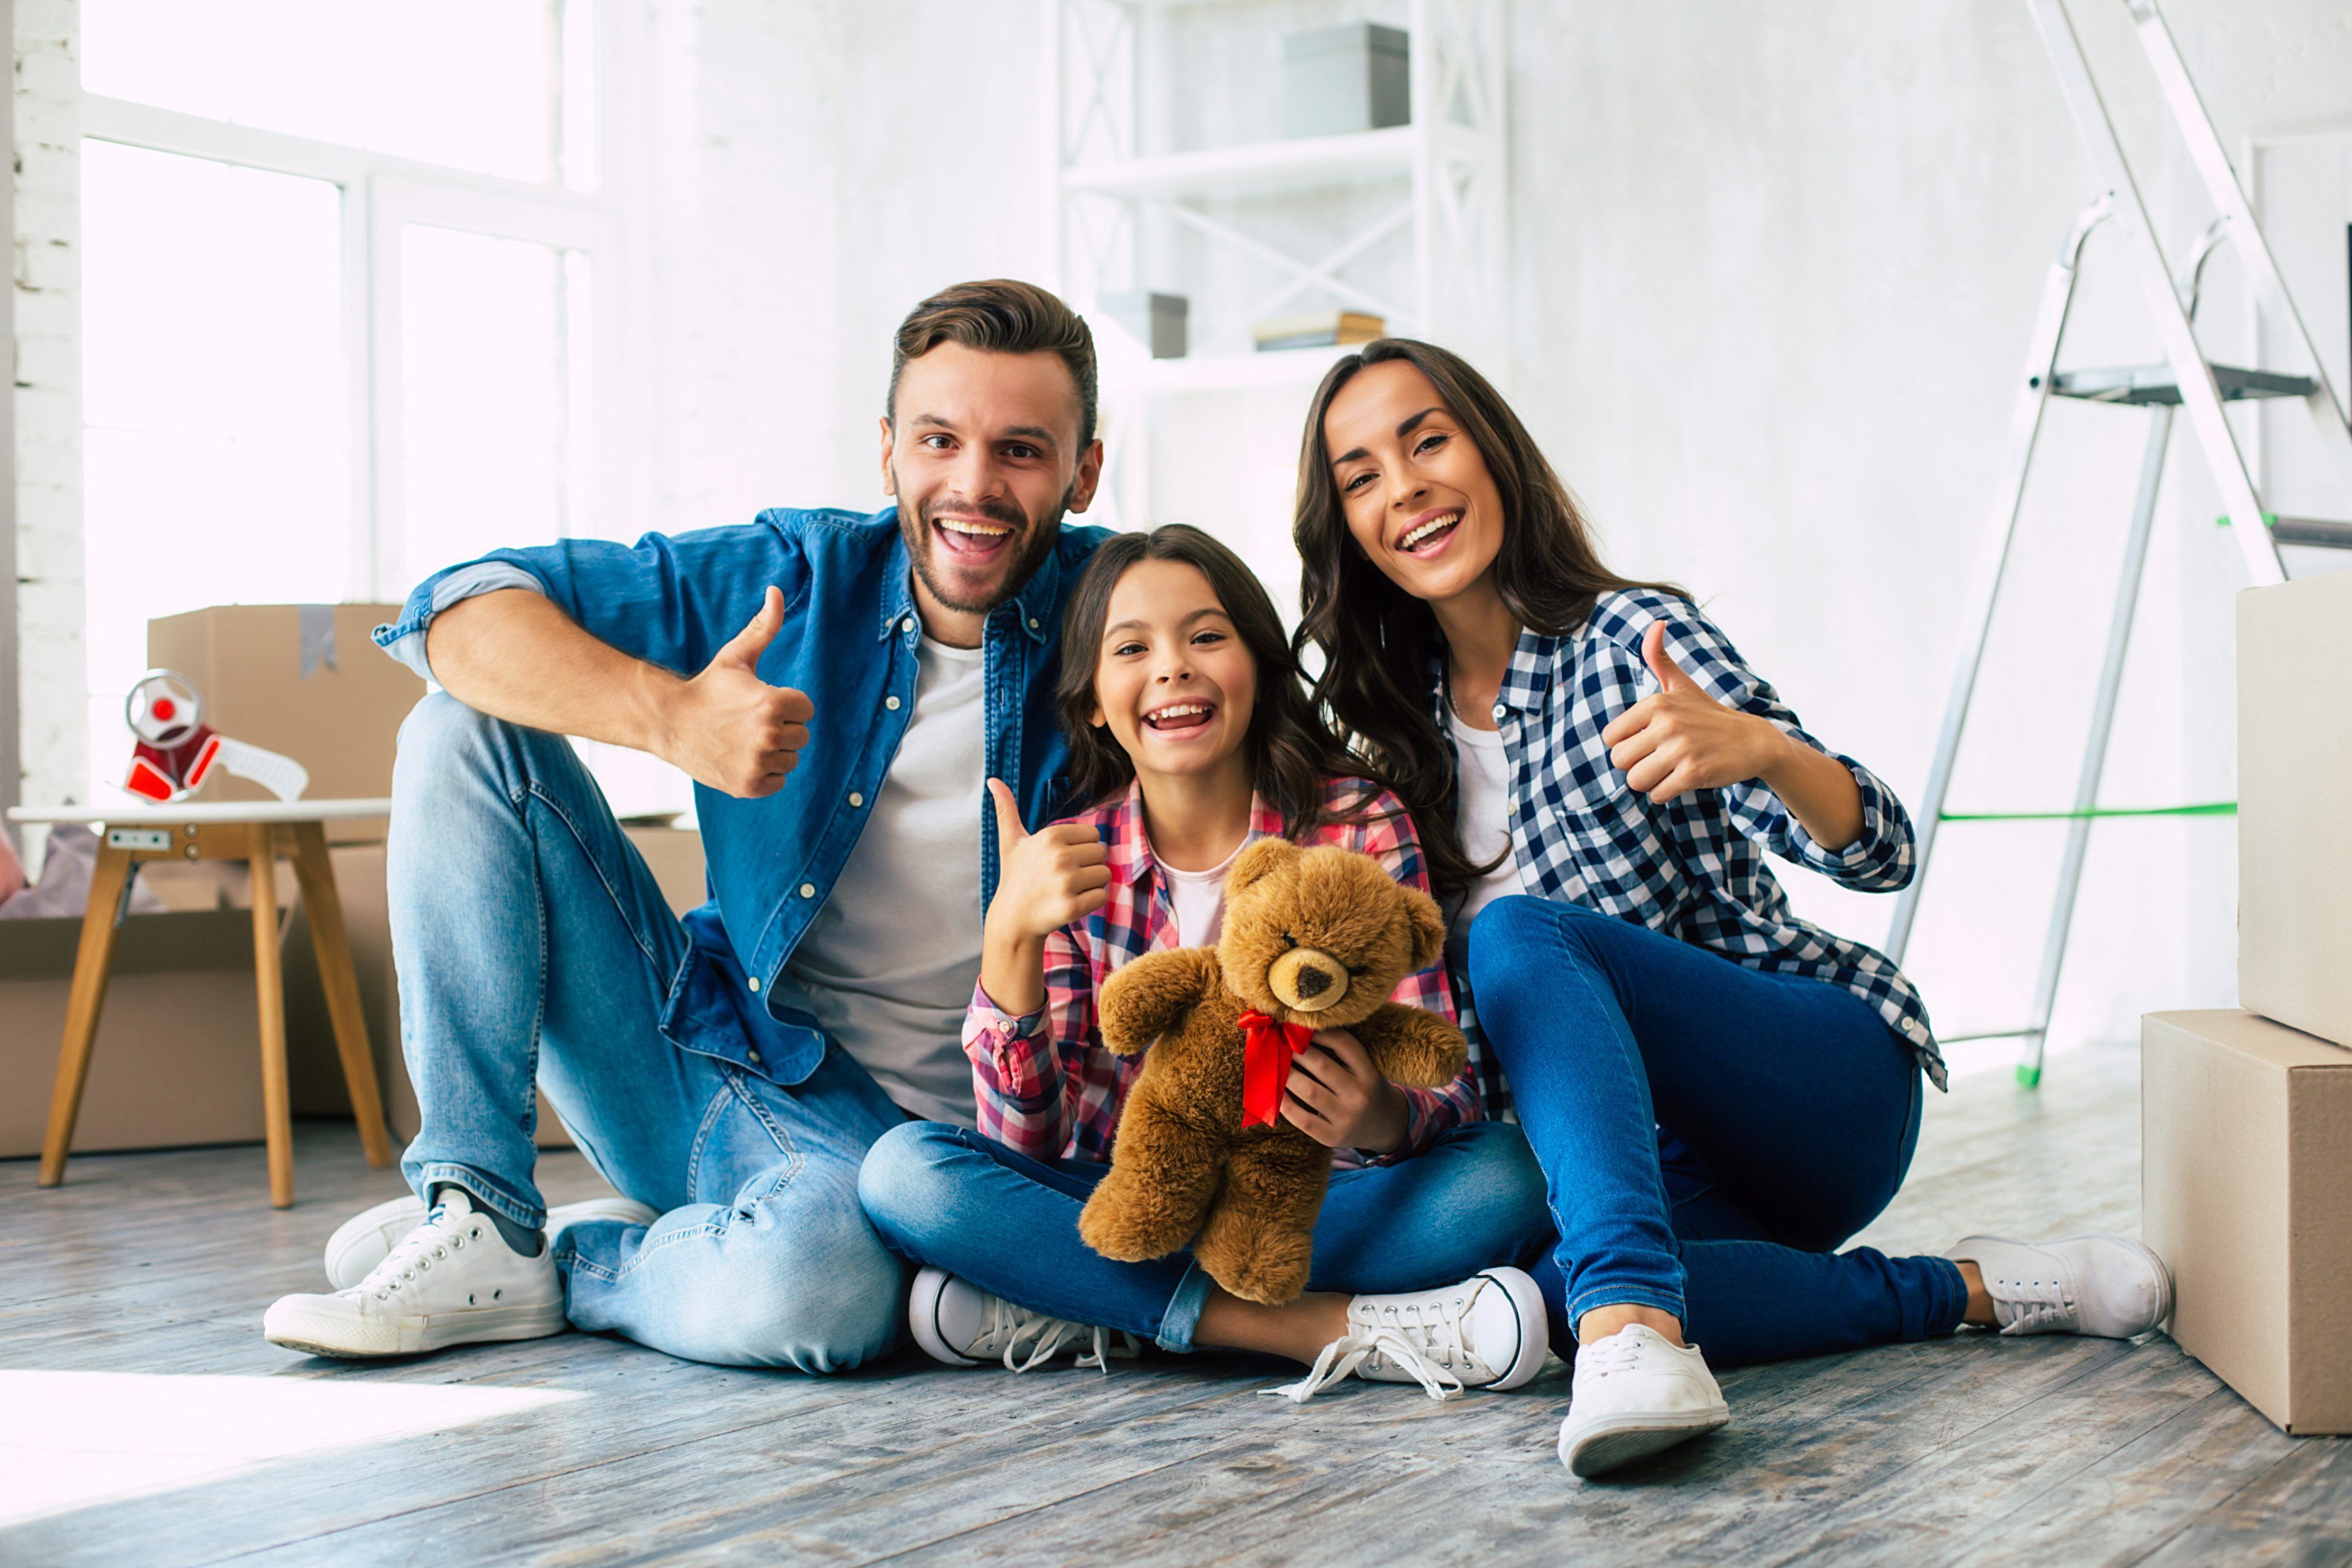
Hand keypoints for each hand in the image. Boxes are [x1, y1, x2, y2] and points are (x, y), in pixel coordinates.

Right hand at [656, 586, 815, 797]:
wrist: (669, 722)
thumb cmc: (707, 688)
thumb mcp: (736, 656)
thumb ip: (764, 627)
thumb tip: (776, 591)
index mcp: (773, 702)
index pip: (806, 709)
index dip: (786, 703)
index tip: (760, 701)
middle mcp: (769, 735)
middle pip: (801, 735)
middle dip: (781, 727)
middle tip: (749, 721)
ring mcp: (758, 763)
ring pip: (791, 759)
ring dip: (774, 751)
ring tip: (745, 739)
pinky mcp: (748, 786)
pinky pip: (778, 781)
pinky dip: (764, 773)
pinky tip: (742, 757)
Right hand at [983, 778, 1111, 944]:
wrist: (1012, 918)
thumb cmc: (1016, 876)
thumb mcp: (1010, 841)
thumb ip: (1007, 809)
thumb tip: (992, 779)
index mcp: (1051, 835)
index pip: (1093, 834)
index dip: (1081, 848)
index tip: (1060, 860)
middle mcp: (1059, 856)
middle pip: (1101, 853)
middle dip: (1087, 866)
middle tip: (1063, 877)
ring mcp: (1065, 882)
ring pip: (1104, 875)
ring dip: (1090, 884)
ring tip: (1066, 890)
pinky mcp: (1071, 906)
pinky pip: (1101, 897)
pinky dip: (1091, 902)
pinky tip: (1070, 904)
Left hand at [1282, 1028, 1409, 1153]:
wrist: (1384, 1128)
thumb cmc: (1366, 1091)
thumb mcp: (1365, 1070)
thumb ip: (1342, 1054)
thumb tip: (1301, 1032)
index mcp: (1369, 1073)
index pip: (1343, 1044)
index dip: (1318, 1032)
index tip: (1299, 1027)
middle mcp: (1360, 1095)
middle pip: (1322, 1065)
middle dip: (1296, 1051)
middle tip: (1279, 1042)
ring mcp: (1346, 1118)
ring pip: (1309, 1091)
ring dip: (1287, 1074)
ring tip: (1274, 1062)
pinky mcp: (1332, 1137)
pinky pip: (1303, 1119)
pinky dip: (1285, 1103)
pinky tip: (1274, 1091)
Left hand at [1600, 621, 1786, 804]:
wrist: (1754, 740)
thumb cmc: (1708, 715)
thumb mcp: (1682, 684)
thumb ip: (1659, 658)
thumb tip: (1657, 624)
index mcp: (1656, 703)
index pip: (1611, 738)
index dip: (1627, 745)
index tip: (1648, 742)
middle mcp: (1666, 723)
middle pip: (1619, 761)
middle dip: (1636, 766)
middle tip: (1660, 759)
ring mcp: (1681, 748)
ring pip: (1635, 781)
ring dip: (1651, 782)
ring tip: (1671, 769)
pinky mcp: (1694, 772)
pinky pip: (1658, 795)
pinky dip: (1667, 793)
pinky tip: (1684, 779)